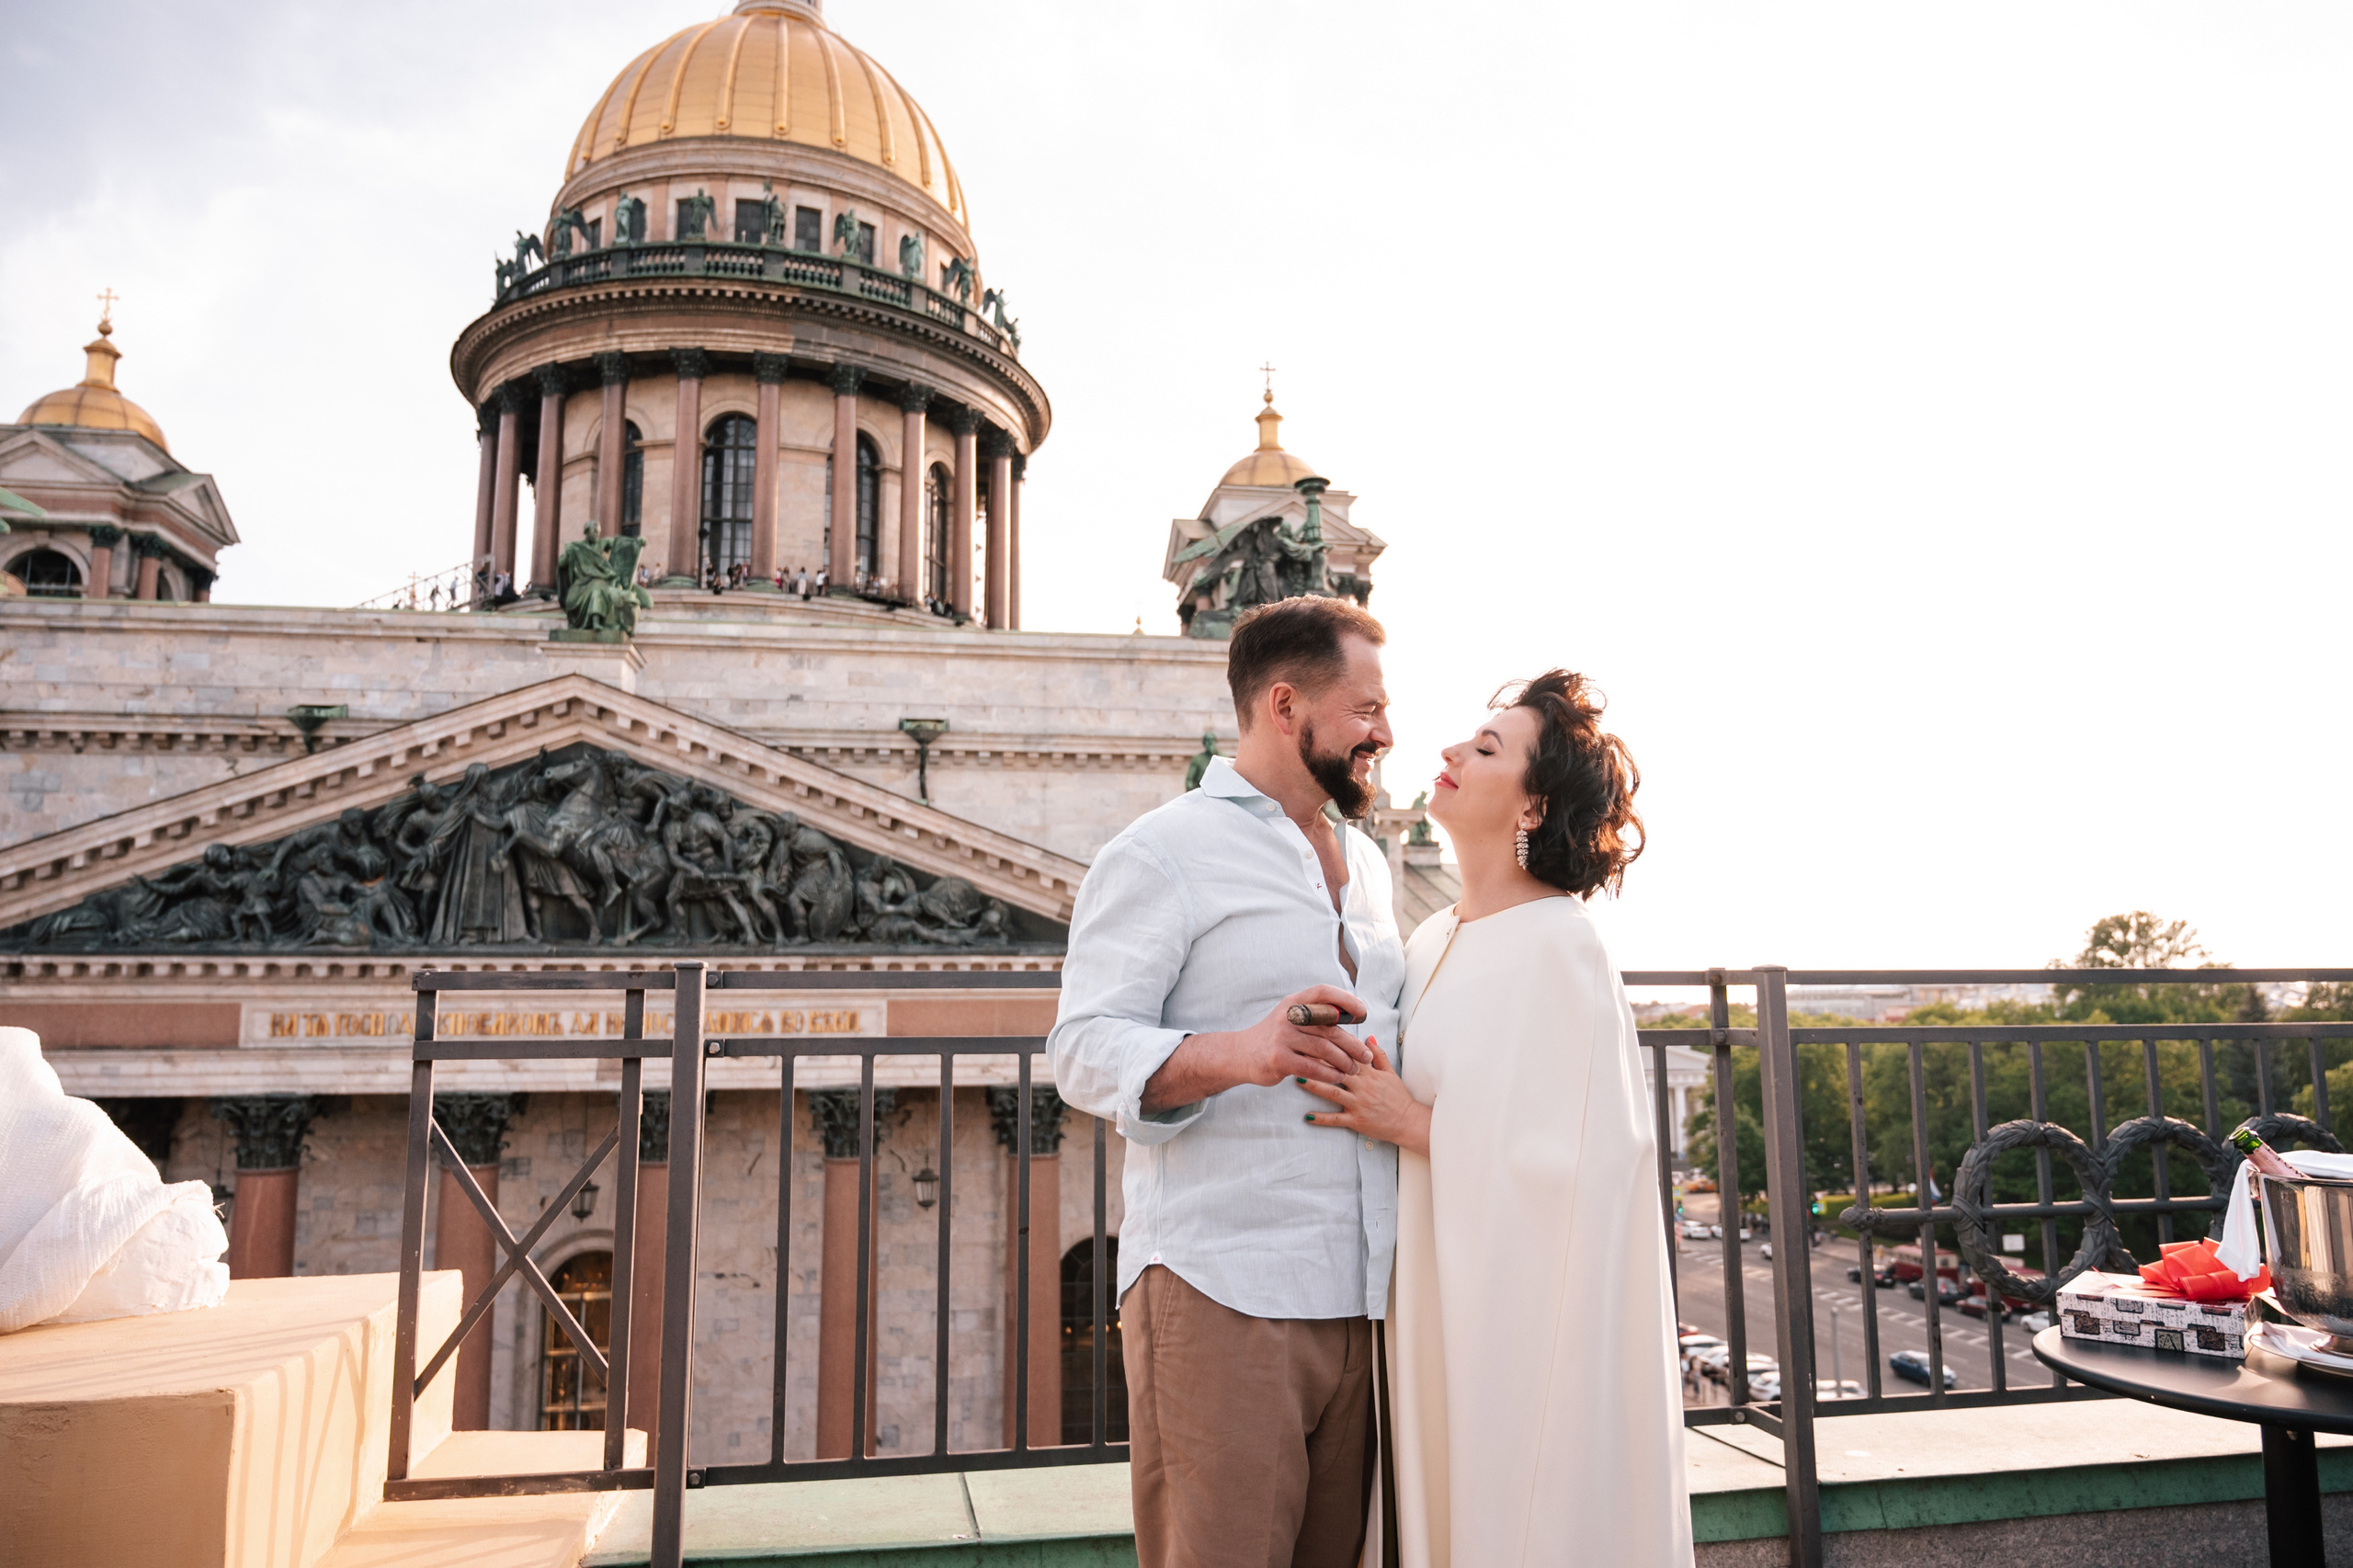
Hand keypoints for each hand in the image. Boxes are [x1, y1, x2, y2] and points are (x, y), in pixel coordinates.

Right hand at [1138, 986, 1372, 1112]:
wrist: (1239, 1055)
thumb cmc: (1274, 1038)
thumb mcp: (1290, 1019)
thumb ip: (1315, 1017)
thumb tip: (1350, 1016)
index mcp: (1294, 1003)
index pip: (1323, 992)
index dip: (1346, 1000)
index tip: (1362, 1014)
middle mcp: (1288, 1016)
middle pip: (1330, 1028)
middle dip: (1352, 1044)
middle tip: (1366, 1056)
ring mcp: (1282, 1037)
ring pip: (1324, 1049)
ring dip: (1344, 1062)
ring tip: (1354, 1070)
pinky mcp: (1278, 1059)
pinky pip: (1312, 1068)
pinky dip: (1329, 1074)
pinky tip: (1337, 1078)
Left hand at [1301, 1038, 1429, 1156]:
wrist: (1408, 1121)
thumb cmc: (1398, 1097)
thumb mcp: (1390, 1072)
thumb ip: (1378, 1055)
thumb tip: (1368, 1037)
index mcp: (1369, 1073)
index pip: (1347, 1055)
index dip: (1331, 1046)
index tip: (1315, 1038)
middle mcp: (1362, 1086)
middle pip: (1337, 1070)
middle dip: (1318, 1062)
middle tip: (1299, 1053)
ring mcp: (1358, 1103)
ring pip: (1333, 1092)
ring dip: (1315, 1085)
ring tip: (1297, 1078)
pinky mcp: (1356, 1120)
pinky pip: (1336, 1119)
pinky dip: (1321, 1118)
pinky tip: (1307, 1116)